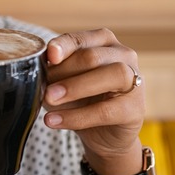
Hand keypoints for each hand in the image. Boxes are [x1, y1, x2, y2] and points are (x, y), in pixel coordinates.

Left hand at [43, 28, 145, 174]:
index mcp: (102, 41)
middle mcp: (123, 55)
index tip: (49, 56)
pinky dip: (78, 116)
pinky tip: (56, 121)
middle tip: (43, 88)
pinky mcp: (136, 108)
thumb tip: (38, 72)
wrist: (102, 134)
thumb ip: (54, 72)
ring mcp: (134, 80)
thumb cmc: (81, 99)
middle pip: (92, 57)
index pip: (79, 39)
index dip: (63, 46)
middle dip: (64, 72)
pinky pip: (107, 110)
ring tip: (49, 100)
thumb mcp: (63, 81)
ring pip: (110, 75)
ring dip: (75, 88)